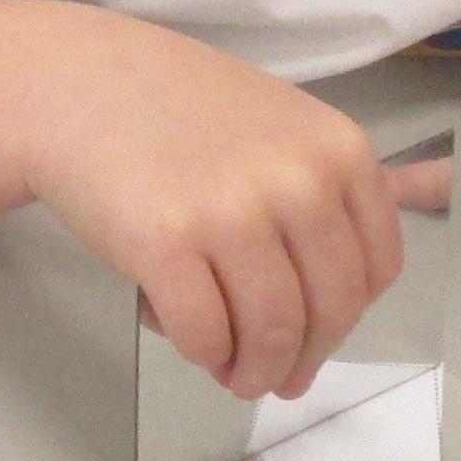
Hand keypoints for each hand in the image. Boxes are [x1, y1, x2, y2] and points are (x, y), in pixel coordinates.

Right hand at [23, 12, 432, 398]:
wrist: (82, 83)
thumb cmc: (181, 113)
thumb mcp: (280, 134)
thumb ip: (317, 212)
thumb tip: (318, 336)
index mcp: (341, 151)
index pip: (377, 269)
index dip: (348, 320)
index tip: (316, 339)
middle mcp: (300, 180)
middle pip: (331, 309)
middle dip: (302, 360)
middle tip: (275, 378)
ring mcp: (233, 212)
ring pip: (271, 333)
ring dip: (255, 372)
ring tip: (234, 375)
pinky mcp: (166, 243)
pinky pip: (204, 335)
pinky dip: (203, 355)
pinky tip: (191, 342)